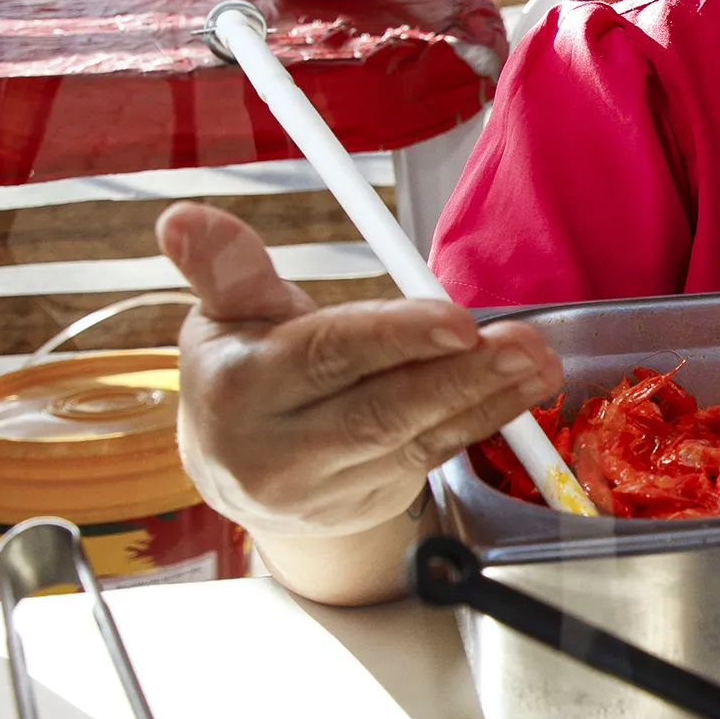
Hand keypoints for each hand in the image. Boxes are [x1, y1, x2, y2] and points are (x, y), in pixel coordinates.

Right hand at [161, 203, 556, 540]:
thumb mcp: (228, 315)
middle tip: (522, 344)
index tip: (456, 318)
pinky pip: (433, 454)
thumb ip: (227, 268)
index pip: (326, 356)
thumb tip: (182, 218)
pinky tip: (522, 390)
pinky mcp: (369, 500)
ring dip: (486, 397)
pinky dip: (482, 419)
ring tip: (537, 362)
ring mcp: (326, 484)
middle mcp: (279, 446)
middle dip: (460, 375)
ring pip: (416, 435)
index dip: (395, 337)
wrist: (240, 473)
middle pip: (380, 409)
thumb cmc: (245, 372)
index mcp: (240, 386)